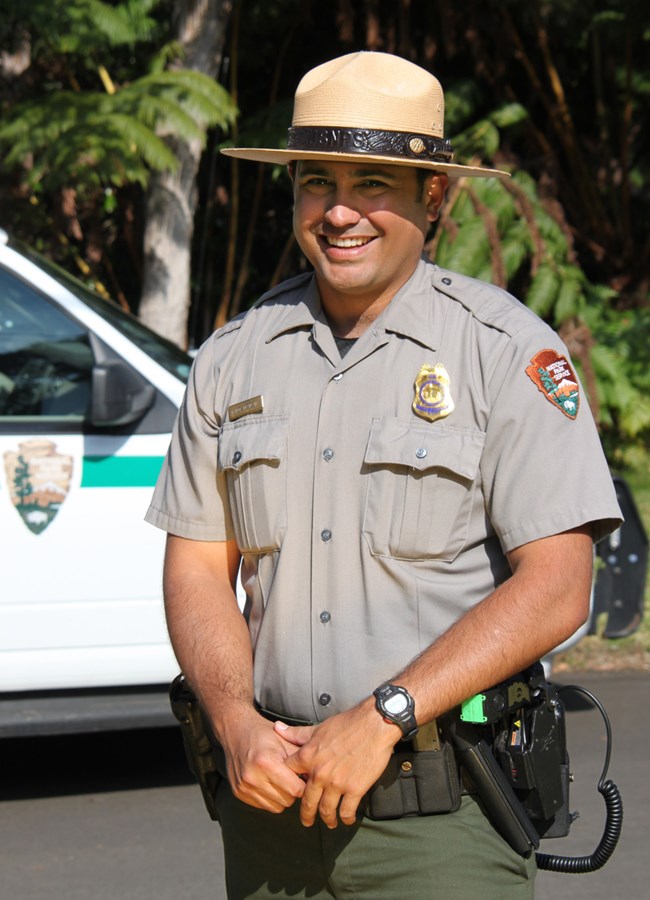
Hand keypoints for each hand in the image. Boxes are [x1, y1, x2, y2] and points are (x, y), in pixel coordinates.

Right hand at [220, 711, 306, 812]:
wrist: (236, 731)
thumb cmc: (263, 735)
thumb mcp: (286, 741)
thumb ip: (302, 761)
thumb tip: (318, 778)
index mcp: (266, 762)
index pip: (296, 790)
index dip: (303, 784)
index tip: (302, 776)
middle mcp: (252, 777)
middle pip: (287, 800)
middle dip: (293, 791)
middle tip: (291, 777)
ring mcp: (244, 787)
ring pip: (276, 807)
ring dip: (282, 796)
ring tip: (280, 779)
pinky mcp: (239, 794)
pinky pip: (264, 806)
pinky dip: (270, 798)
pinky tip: (269, 783)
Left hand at [274, 700, 399, 827]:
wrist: (374, 725)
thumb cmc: (346, 724)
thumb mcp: (318, 728)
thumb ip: (297, 734)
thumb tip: (277, 728)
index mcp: (308, 756)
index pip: (290, 776)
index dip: (289, 785)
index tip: (292, 792)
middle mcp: (320, 773)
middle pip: (307, 801)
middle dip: (306, 814)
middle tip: (306, 821)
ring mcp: (337, 783)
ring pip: (326, 810)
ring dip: (327, 819)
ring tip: (328, 823)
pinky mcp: (355, 789)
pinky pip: (346, 811)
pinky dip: (346, 818)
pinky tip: (347, 819)